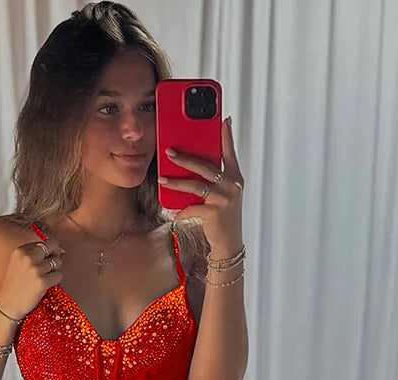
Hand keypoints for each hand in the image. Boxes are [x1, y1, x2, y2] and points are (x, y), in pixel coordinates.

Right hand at [0, 236, 64, 319]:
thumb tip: (60, 249)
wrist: (7, 304)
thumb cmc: (14, 286)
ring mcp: (35, 269)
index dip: (51, 249)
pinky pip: (59, 276)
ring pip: (57, 262)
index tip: (50, 257)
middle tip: (50, 267)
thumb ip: (34, 254)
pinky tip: (47, 285)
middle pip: (53, 247)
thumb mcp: (18, 263)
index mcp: (20, 251)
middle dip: (56, 256)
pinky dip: (56, 281)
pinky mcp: (42, 282)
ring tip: (46, 278)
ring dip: (55, 270)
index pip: (45, 242)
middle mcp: (27, 257)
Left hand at [158, 117, 243, 250]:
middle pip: (205, 166)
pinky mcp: (214, 213)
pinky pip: (192, 208)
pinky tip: (175, 212)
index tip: (223, 119)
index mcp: (235, 178)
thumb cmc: (223, 216)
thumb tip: (193, 162)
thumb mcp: (223, 194)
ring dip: (176, 182)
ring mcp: (224, 199)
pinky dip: (182, 210)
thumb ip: (214, 177)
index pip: (230, 152)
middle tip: (169, 151)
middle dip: (185, 158)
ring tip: (162, 179)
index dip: (227, 135)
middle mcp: (232, 186)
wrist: (229, 242)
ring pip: (195, 185)